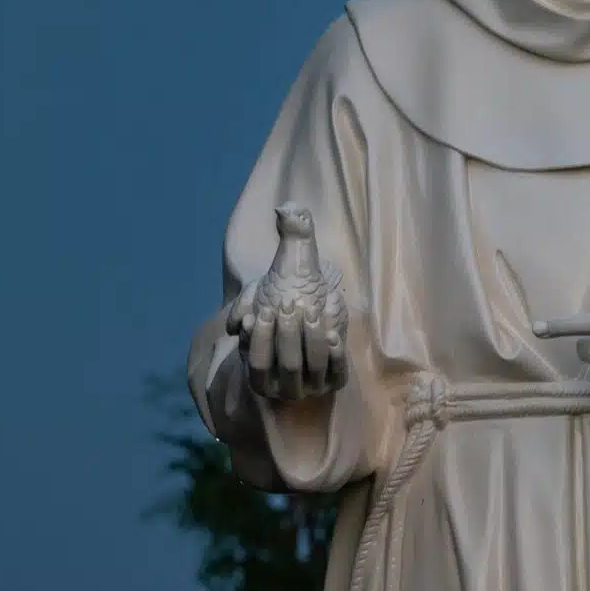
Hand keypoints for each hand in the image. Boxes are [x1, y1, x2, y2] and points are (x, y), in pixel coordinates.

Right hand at [225, 202, 348, 403]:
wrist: (323, 301)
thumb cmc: (299, 281)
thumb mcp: (294, 255)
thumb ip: (292, 231)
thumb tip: (288, 209)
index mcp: (258, 350)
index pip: (253, 360)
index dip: (258, 337)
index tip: (267, 309)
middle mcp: (279, 372)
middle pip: (280, 365)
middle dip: (287, 335)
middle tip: (294, 306)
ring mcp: (306, 380)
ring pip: (306, 372)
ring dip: (312, 345)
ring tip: (317, 314)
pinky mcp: (332, 381)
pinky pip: (334, 375)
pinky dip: (335, 356)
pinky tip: (336, 333)